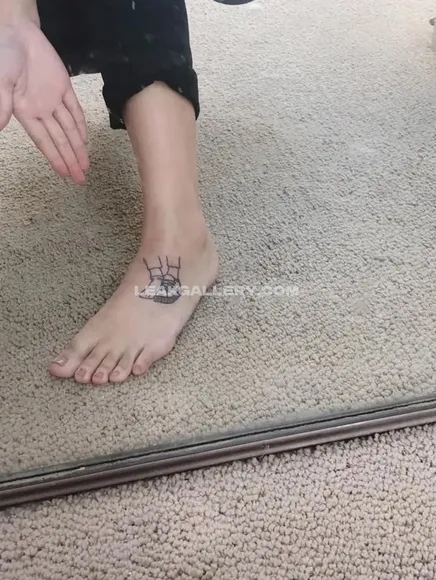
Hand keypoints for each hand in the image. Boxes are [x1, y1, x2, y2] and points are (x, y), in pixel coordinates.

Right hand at [0, 22, 88, 183]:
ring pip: (70, 129)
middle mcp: (41, 110)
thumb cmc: (4, 55)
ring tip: (86, 165)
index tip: (64, 174)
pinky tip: (85, 139)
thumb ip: (2, 104)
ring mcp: (53, 100)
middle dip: (71, 160)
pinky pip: (74, 109)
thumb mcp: (1, 81)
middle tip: (81, 179)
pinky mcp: (63, 87)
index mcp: (25, 112)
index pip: (44, 142)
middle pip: (60, 140)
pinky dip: (81, 124)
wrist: (18, 31)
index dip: (55, 158)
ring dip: (78, 147)